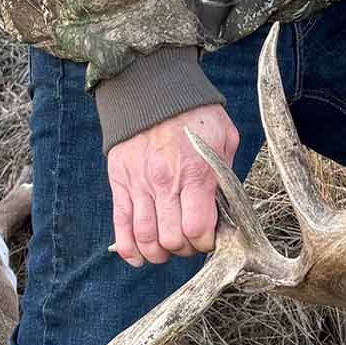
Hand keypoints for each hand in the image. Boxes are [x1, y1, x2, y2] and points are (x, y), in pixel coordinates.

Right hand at [107, 101, 239, 265]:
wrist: (153, 87)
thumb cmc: (195, 114)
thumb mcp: (224, 139)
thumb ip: (225, 176)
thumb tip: (225, 211)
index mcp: (196, 174)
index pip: (198, 230)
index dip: (206, 243)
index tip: (209, 238)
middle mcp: (165, 183)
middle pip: (171, 240)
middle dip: (184, 249)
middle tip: (189, 241)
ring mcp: (139, 184)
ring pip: (145, 238)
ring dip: (159, 253)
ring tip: (167, 248)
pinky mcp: (120, 182)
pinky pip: (120, 226)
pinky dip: (129, 249)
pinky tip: (140, 256)